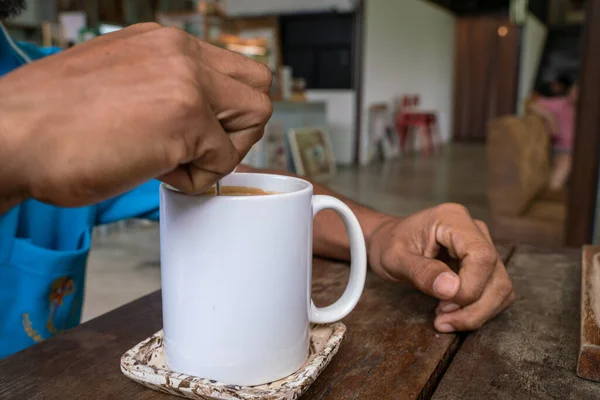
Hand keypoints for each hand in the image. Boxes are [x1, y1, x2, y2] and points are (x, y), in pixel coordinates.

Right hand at [0, 23, 271, 210]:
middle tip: (198, 149)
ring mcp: (185, 80)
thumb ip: (166, 89)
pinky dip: (198, 178)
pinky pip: (224, 159)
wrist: (11, 138)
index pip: (237, 69)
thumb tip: (201, 116)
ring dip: (223, 150)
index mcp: (164, 43)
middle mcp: (179, 51)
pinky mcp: (185, 116)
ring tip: (175, 160)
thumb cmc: (55, 124)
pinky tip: (158, 172)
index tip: (201, 133)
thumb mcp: (122, 84)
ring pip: (255, 117)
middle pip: (258, 87)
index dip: (228, 110)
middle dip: (238, 127)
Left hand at [368, 203, 514, 331]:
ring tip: (444, 319)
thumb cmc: (388, 244)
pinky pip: (494, 292)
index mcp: (453, 219)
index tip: (444, 304)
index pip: (482, 256)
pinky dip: (477, 309)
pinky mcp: (483, 264)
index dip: (470, 287)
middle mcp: (474, 230)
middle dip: (474, 308)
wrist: (387, 240)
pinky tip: (452, 313)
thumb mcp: (394, 258)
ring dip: (477, 312)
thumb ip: (421, 271)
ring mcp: (482, 246)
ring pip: (501, 287)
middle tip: (443, 321)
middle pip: (497, 276)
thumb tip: (452, 290)